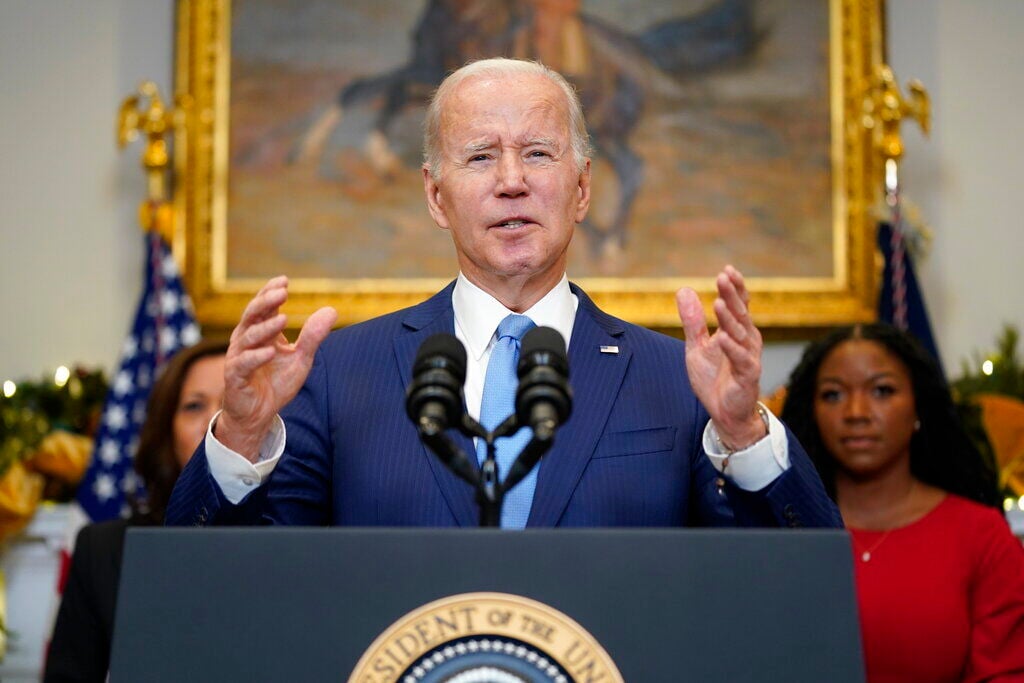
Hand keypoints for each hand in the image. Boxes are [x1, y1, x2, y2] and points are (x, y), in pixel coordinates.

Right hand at [218, 276, 337, 460]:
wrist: (258, 414)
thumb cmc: (276, 383)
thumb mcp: (301, 358)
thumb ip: (313, 336)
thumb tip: (332, 310)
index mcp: (259, 333)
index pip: (262, 307)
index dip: (270, 292)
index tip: (285, 281)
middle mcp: (245, 341)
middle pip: (252, 315)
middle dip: (266, 302)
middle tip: (282, 293)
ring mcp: (238, 358)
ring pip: (248, 337)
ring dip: (265, 328)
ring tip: (284, 320)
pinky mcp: (235, 377)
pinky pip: (243, 364)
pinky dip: (256, 357)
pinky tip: (270, 351)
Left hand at [676, 265, 765, 449]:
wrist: (724, 412)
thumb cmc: (714, 378)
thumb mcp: (696, 346)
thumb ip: (692, 321)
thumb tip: (683, 290)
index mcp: (736, 331)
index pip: (737, 304)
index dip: (734, 288)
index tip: (726, 271)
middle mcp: (746, 340)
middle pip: (740, 313)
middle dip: (732, 295)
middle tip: (723, 278)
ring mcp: (749, 357)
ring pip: (740, 334)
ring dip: (730, 319)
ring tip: (719, 303)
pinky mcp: (748, 375)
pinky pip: (741, 359)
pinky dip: (733, 349)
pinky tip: (724, 338)